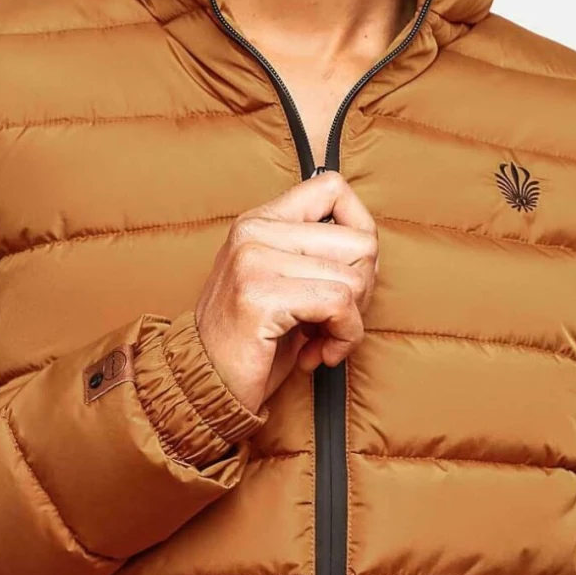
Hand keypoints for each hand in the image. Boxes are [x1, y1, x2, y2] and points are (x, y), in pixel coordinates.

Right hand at [193, 170, 379, 413]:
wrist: (205, 387)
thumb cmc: (254, 344)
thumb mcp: (284, 285)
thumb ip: (316, 256)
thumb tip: (370, 248)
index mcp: (259, 222)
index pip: (332, 187)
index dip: (360, 232)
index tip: (348, 275)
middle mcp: (254, 231)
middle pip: (360, 241)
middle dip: (363, 290)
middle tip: (335, 320)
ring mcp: (254, 260)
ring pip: (354, 278)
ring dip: (351, 322)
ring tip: (321, 341)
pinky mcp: (261, 295)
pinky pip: (340, 305)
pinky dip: (343, 338)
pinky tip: (318, 355)